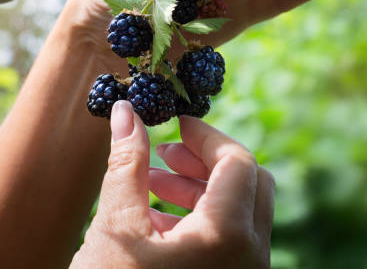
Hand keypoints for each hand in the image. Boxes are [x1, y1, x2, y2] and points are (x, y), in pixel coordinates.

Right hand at [71, 101, 274, 268]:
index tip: (174, 125)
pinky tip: (157, 218)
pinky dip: (203, 218)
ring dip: (201, 189)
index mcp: (228, 236)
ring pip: (241, 211)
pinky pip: (232, 239)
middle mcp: (250, 256)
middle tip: (166, 153)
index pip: (237, 160)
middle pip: (248, 181)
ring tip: (152, 181)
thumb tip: (126, 112)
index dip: (205, 136)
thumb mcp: (115, 228)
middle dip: (206, 161)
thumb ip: (125, 164)